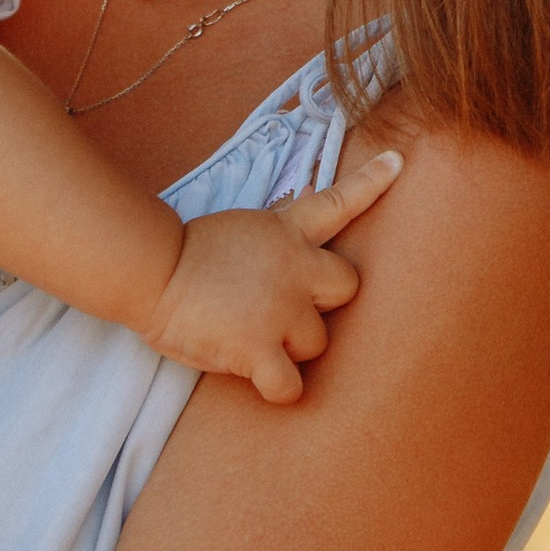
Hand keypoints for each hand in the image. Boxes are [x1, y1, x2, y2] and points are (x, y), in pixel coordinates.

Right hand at [150, 148, 404, 401]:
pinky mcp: (261, 348)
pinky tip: (257, 378)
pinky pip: (291, 385)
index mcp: (284, 232)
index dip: (371, 183)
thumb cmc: (180, 255)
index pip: (338, 202)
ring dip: (290, 347)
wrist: (152, 269)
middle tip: (281, 308)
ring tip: (246, 336)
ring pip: (317, 343)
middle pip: (346, 288)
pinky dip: (277, 388)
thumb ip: (271, 244)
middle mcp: (295, 268)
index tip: (397, 162)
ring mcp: (282, 310)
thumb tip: (283, 267)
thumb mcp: (237, 231)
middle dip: (322, 304)